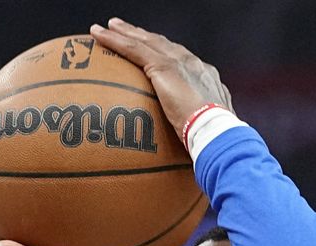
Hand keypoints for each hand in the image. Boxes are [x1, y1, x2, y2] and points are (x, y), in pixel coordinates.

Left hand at [90, 18, 233, 134]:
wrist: (217, 131)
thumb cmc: (214, 140)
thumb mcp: (204, 132)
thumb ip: (192, 132)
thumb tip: (185, 149)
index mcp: (204, 77)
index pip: (180, 59)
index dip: (163, 52)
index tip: (151, 51)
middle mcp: (193, 63)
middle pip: (161, 44)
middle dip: (142, 35)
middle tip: (123, 29)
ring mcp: (179, 62)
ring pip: (145, 41)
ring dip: (124, 32)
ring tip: (106, 27)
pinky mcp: (165, 67)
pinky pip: (133, 49)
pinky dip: (114, 40)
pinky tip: (98, 35)